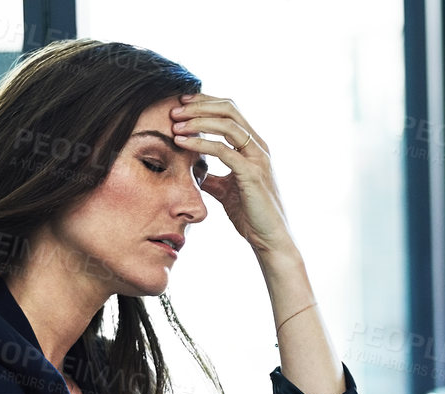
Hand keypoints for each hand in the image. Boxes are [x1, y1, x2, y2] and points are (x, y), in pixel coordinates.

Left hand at [168, 92, 294, 255]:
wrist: (270, 239)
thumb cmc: (251, 216)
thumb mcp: (226, 191)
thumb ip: (212, 177)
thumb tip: (194, 171)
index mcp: (253, 147)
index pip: (230, 111)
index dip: (205, 103)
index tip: (181, 105)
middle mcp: (258, 147)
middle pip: (229, 109)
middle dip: (199, 105)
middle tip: (174, 110)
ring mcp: (257, 159)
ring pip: (227, 124)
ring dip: (198, 120)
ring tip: (175, 124)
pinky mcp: (251, 173)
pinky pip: (223, 150)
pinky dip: (200, 143)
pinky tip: (182, 143)